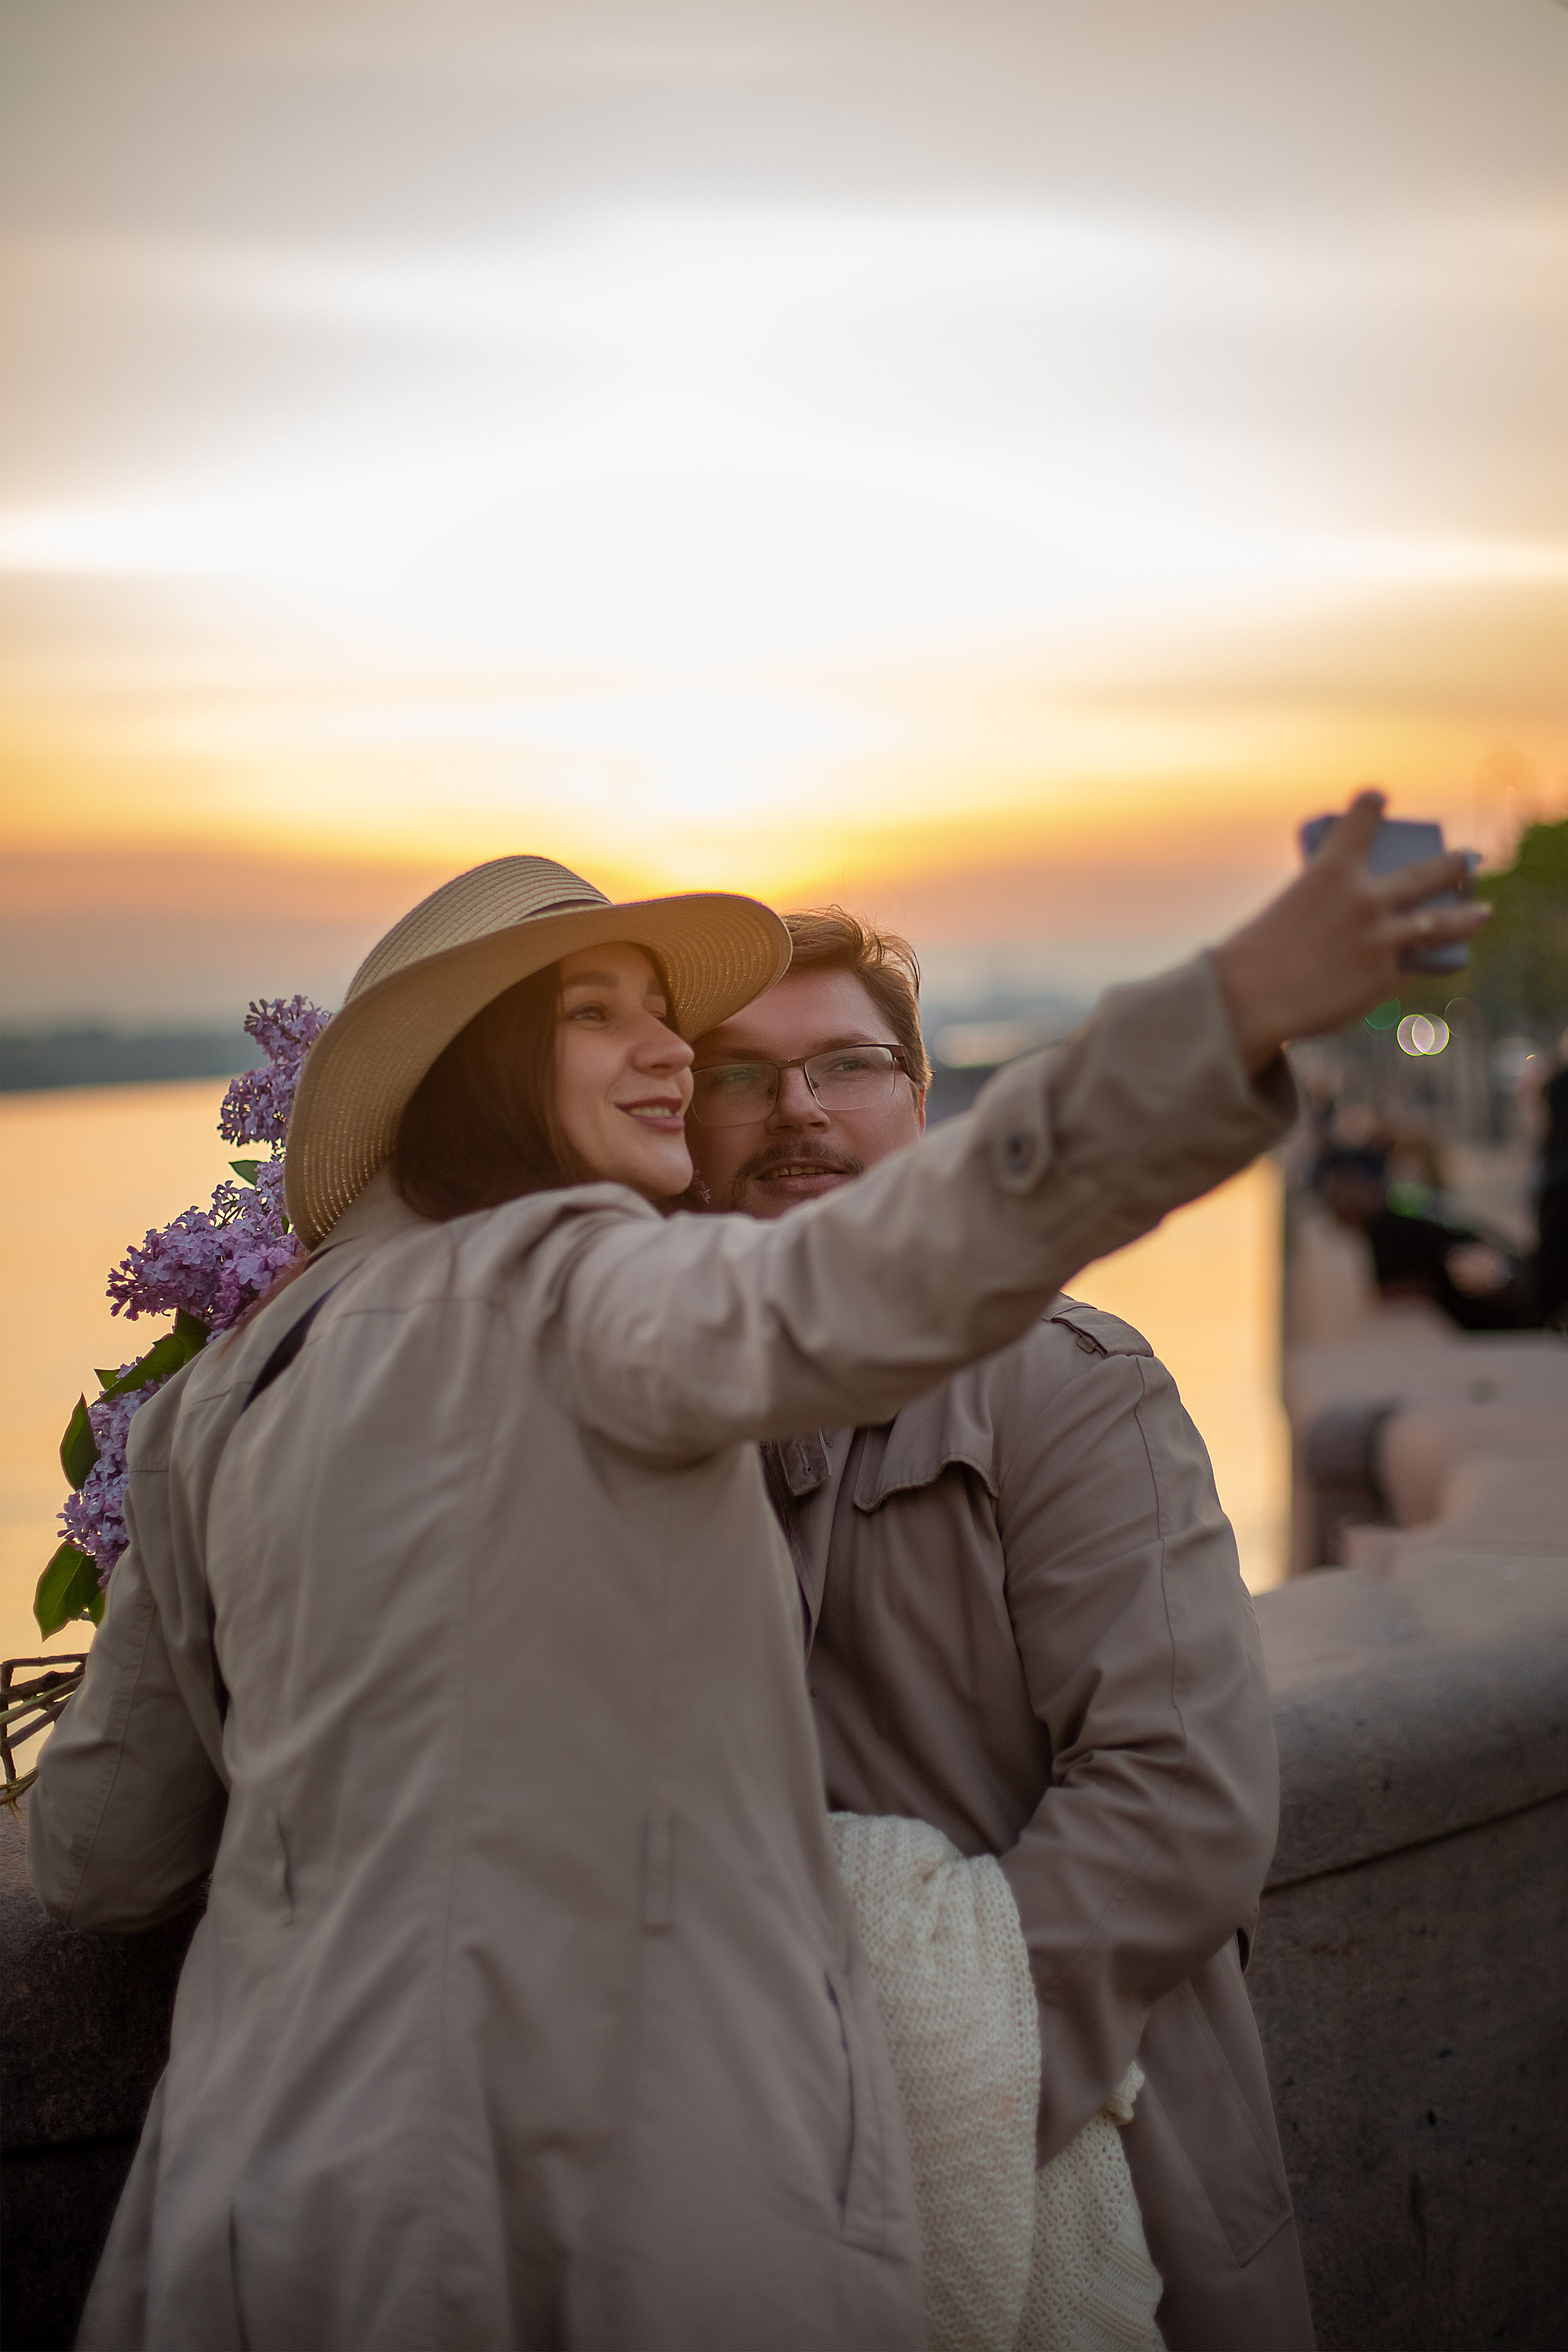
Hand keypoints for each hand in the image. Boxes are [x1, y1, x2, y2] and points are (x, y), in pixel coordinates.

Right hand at [1210, 792, 1488, 1073]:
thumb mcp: (1294, 910)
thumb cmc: (1258, 955)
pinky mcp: (1385, 978)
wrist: (1248, 1001)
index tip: (1377, 797)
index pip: (1361, 820)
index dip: (1370, 804)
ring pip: (1440, 924)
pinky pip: (1409, 967)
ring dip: (1467, 917)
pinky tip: (1417, 965)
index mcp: (1332, 871)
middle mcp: (1366, 900)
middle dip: (1454, 865)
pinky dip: (1409, 965)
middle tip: (1470, 858)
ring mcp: (1381, 940)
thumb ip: (1334, 906)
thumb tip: (1379, 921)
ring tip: (1483, 913)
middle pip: (1427, 873)